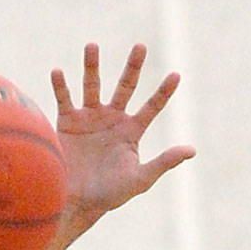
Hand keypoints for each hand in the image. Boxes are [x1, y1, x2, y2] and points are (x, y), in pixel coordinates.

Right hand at [52, 42, 194, 232]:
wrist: (75, 203)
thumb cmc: (109, 195)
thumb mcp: (139, 179)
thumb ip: (163, 162)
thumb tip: (192, 150)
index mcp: (130, 131)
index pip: (152, 107)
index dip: (164, 92)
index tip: (176, 75)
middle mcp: (111, 119)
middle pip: (125, 86)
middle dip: (133, 67)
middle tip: (140, 46)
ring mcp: (89, 118)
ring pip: (93, 85)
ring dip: (92, 66)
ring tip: (92, 46)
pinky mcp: (67, 122)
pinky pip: (64, 99)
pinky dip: (60, 85)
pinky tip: (58, 72)